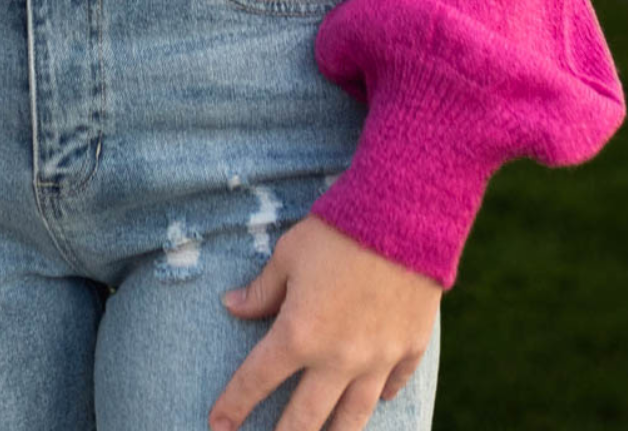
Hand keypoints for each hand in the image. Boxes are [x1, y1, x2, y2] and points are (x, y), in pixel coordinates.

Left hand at [208, 214, 439, 430]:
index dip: (234, 404)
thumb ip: (262, 289)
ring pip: (352, 417)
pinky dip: (380, 395)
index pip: (257, 380)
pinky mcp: (409, 348)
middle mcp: (338, 359)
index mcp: (300, 334)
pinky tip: (374, 399)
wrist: (403, 217)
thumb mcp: (288, 253)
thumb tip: (232, 306)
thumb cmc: (337, 230)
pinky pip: (392, 385)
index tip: (218, 424)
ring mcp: (377, 359)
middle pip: (305, 417)